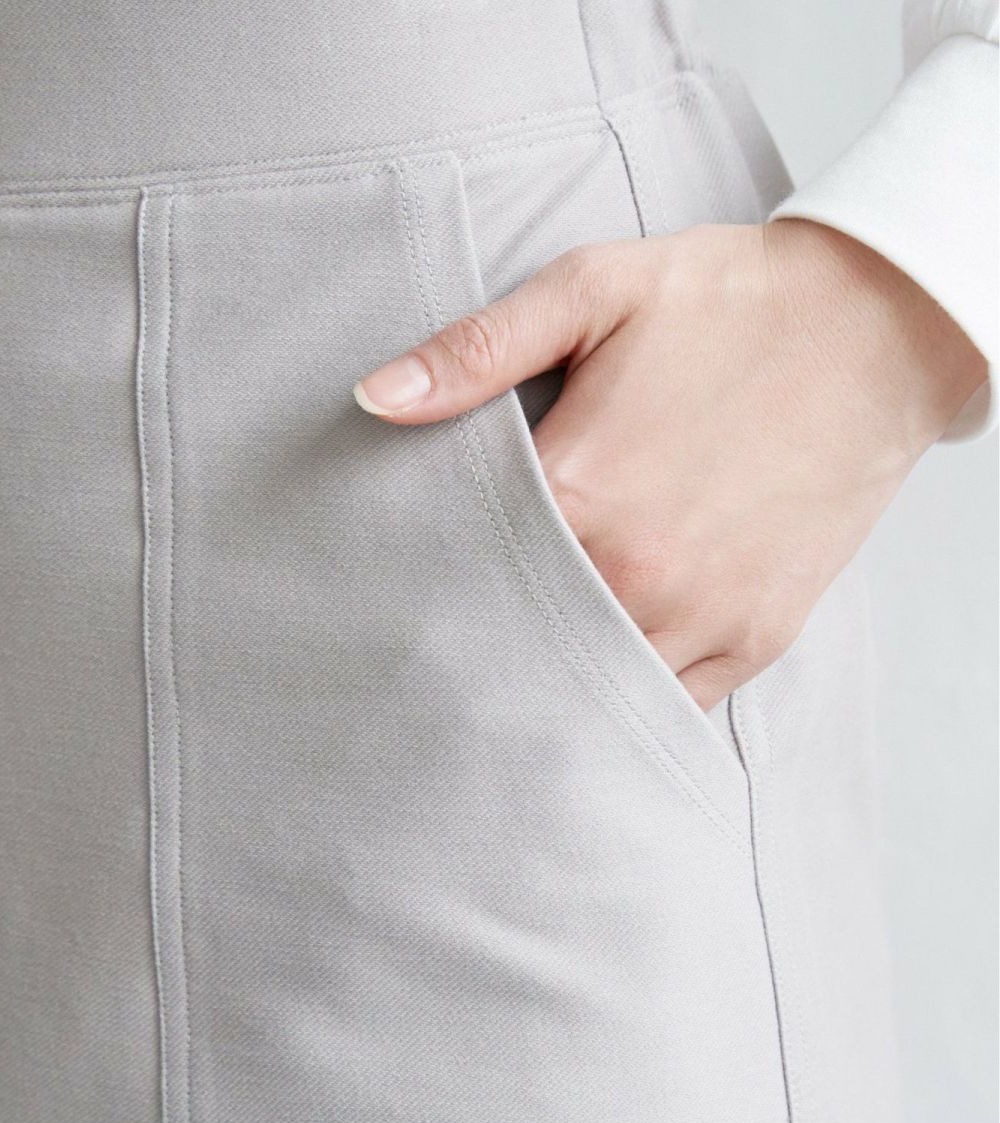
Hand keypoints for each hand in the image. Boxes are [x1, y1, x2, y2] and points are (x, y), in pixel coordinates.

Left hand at [353, 219, 985, 709]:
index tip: (402, 584)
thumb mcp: (594, 291)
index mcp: (581, 493)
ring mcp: (703, 615)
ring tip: (519, 658)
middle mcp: (638, 574)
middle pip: (520, 641)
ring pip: (592, 685)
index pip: (464, 570)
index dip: (429, 577)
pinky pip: (671, 701)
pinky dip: (630, 692)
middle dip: (483, 639)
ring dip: (553, 677)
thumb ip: (476, 351)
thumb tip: (371, 399)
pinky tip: (599, 669)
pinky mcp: (756, 637)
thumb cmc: (731, 303)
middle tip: (447, 639)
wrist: (880, 325)